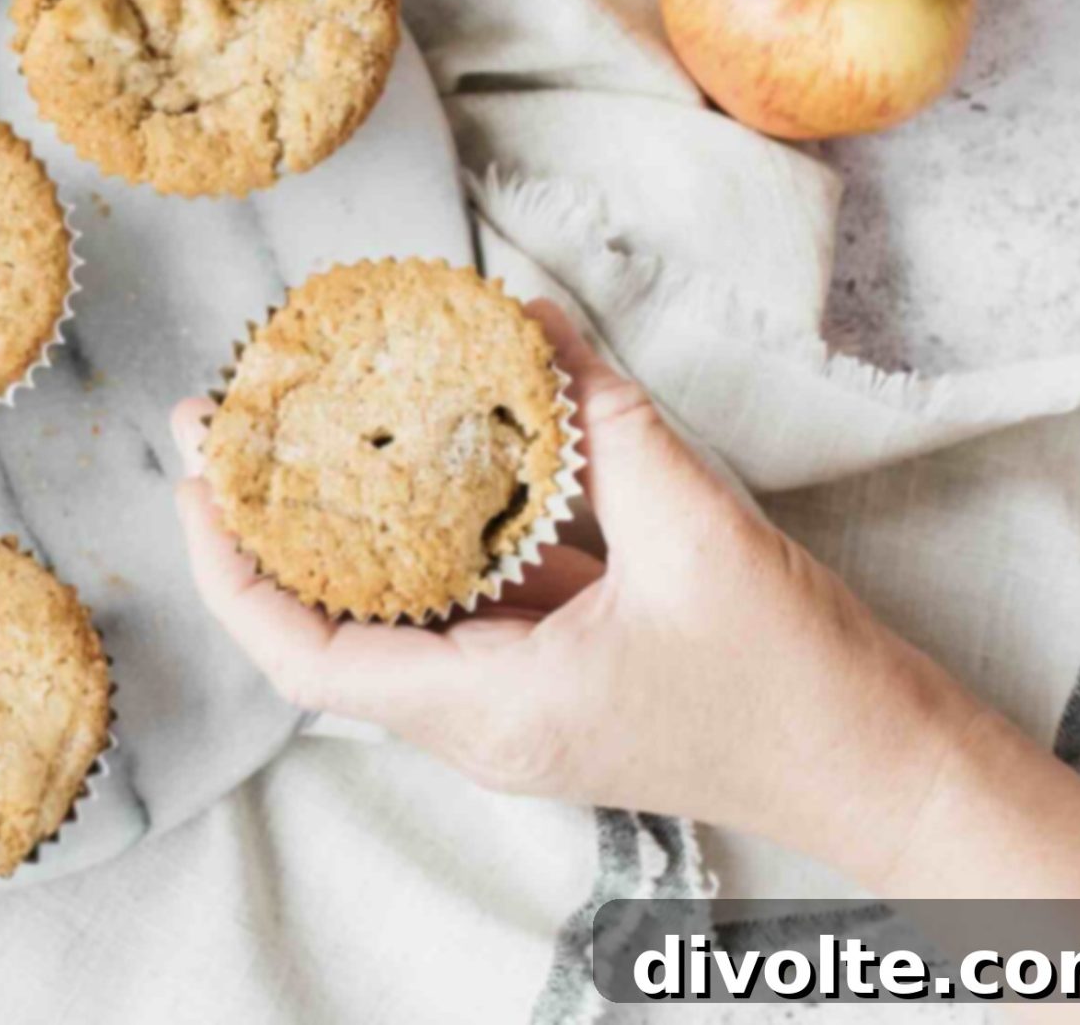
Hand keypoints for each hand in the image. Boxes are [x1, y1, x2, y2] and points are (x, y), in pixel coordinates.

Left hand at [171, 301, 978, 877]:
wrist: (885, 768)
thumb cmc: (797, 682)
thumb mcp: (698, 529)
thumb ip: (602, 418)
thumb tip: (526, 311)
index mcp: (486, 710)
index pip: (302, 655)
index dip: (227, 567)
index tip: (193, 475)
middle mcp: (477, 716)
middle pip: (324, 624)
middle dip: (259, 522)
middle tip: (218, 414)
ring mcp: (513, 696)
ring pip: (389, 606)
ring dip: (335, 520)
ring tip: (291, 418)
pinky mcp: (553, 671)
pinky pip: (461, 597)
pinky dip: (426, 528)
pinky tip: (414, 448)